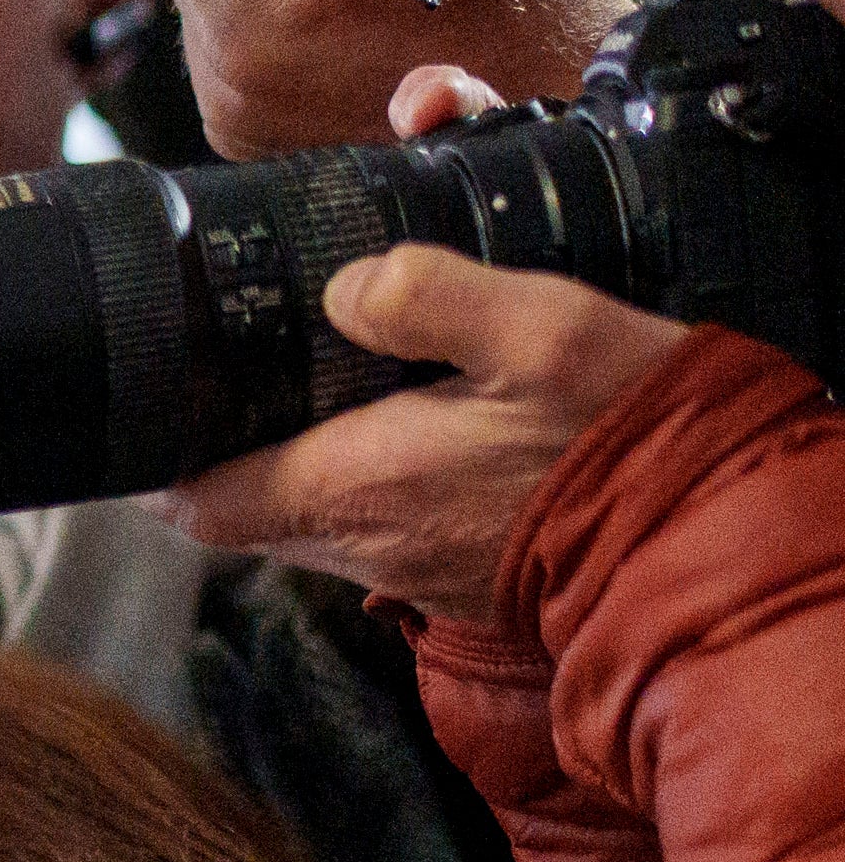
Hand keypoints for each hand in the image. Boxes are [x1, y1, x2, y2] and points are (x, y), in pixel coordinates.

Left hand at [155, 242, 697, 614]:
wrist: (710, 535)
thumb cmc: (625, 438)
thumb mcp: (539, 331)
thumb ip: (427, 296)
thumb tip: (347, 287)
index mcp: (349, 486)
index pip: (193, 501)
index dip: (157, 462)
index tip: (152, 416)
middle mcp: (361, 543)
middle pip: (243, 509)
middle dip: (227, 451)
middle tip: (233, 386)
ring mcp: (408, 568)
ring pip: (308, 518)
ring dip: (301, 464)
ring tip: (315, 394)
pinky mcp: (457, 574)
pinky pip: (380, 527)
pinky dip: (369, 482)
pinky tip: (406, 427)